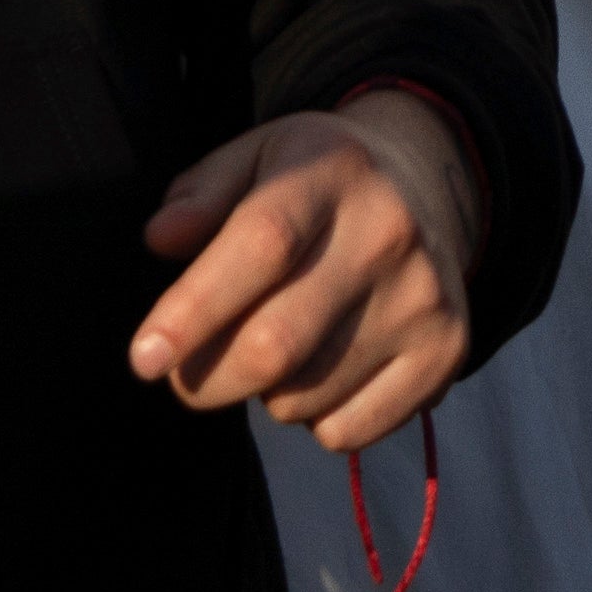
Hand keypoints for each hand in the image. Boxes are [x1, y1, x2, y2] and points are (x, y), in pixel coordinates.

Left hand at [133, 93, 478, 454]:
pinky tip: (324, 370)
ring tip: (276, 348)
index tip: (144, 357)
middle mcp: (388, 233)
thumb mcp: (256, 159)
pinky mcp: (447, 352)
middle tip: (183, 378)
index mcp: (331, 171)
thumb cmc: (313, 185)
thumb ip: (201, 194)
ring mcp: (423, 297)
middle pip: (276, 344)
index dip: (194, 309)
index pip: (260, 246)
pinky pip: (347, 431)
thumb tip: (161, 238)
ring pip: (302, 397)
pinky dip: (313, 421)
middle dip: (206, 379)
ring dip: (263, 393)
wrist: (429, 189)